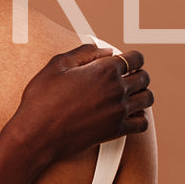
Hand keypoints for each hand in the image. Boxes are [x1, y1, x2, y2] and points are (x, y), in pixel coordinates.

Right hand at [9, 45, 153, 170]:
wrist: (37, 133)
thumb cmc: (42, 100)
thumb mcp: (56, 65)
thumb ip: (83, 53)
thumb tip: (103, 50)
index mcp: (104, 70)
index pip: (135, 58)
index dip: (132, 57)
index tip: (127, 61)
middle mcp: (116, 90)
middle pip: (144, 77)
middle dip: (137, 73)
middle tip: (128, 76)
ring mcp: (119, 111)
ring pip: (147, 98)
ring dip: (141, 93)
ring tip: (130, 94)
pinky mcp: (117, 130)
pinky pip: (142, 123)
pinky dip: (139, 117)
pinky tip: (129, 114)